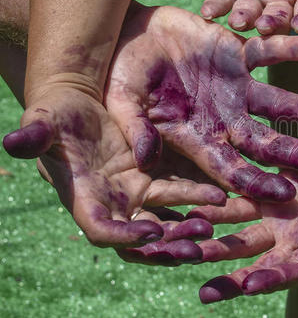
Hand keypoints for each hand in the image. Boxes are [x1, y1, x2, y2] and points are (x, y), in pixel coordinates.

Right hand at [2, 86, 225, 264]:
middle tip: (195, 247)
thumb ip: (35, 136)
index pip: (102, 230)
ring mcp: (135, 193)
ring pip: (166, 220)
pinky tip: (221, 197)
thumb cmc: (56, 115)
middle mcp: (112, 203)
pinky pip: (179, 195)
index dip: (125, 237)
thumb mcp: (44, 123)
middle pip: (141, 238)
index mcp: (84, 198)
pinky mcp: (154, 177)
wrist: (79, 105)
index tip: (153, 232)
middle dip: (166, 246)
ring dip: (188, 226)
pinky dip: (198, 200)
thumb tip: (13, 142)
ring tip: (215, 219)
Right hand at [105, 5, 297, 202]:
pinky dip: (288, 48)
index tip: (286, 193)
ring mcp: (234, 87)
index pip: (231, 166)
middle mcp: (223, 117)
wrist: (131, 32)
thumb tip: (144, 160)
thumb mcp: (121, 101)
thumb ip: (135, 128)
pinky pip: (267, 51)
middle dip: (296, 155)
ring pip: (277, 103)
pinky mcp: (238, 54)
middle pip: (265, 142)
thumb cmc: (121, 72)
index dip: (256, 181)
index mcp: (197, 136)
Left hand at [190, 127, 297, 302]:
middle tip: (204, 293)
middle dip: (231, 276)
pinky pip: (232, 203)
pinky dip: (210, 209)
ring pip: (236, 233)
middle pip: (258, 261)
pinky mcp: (262, 191)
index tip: (250, 286)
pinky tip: (184, 212)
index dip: (275, 277)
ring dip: (209, 244)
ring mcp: (275, 214)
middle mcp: (293, 234)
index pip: (297, 266)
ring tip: (179, 254)